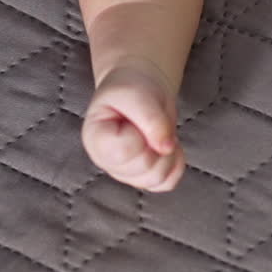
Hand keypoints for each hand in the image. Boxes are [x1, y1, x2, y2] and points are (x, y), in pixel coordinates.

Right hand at [82, 65, 184, 191]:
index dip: (140, 134)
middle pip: (144, 169)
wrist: (139, 88)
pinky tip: (168, 145)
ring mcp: (125, 172)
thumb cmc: (131, 89)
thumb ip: (151, 119)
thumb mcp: (138, 95)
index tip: (136, 117)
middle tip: (152, 123)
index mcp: (95, 138)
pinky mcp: (143, 177)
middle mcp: (106, 161)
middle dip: (157, 143)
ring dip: (168, 154)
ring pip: (156, 179)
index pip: (123, 151)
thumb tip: (166, 148)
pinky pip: (167, 183)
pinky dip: (175, 164)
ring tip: (159, 132)